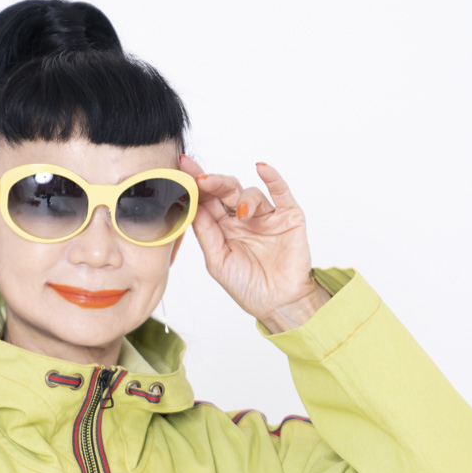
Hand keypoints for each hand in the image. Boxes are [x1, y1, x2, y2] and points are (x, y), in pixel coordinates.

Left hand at [177, 155, 332, 332]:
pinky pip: (281, 192)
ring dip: (243, 197)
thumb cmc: (247, 287)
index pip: (207, 200)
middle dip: (213, 182)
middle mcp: (243, 218)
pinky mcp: (288, 216)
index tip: (182, 169)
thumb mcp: (218, 261)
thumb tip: (191, 205)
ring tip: (242, 213)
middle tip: (203, 179)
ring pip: (250, 192)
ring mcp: (266, 216)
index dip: (195, 184)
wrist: (278, 304)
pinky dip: (273, 178)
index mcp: (222, 228)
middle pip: (226, 190)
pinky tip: (262, 168)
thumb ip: (206, 233)